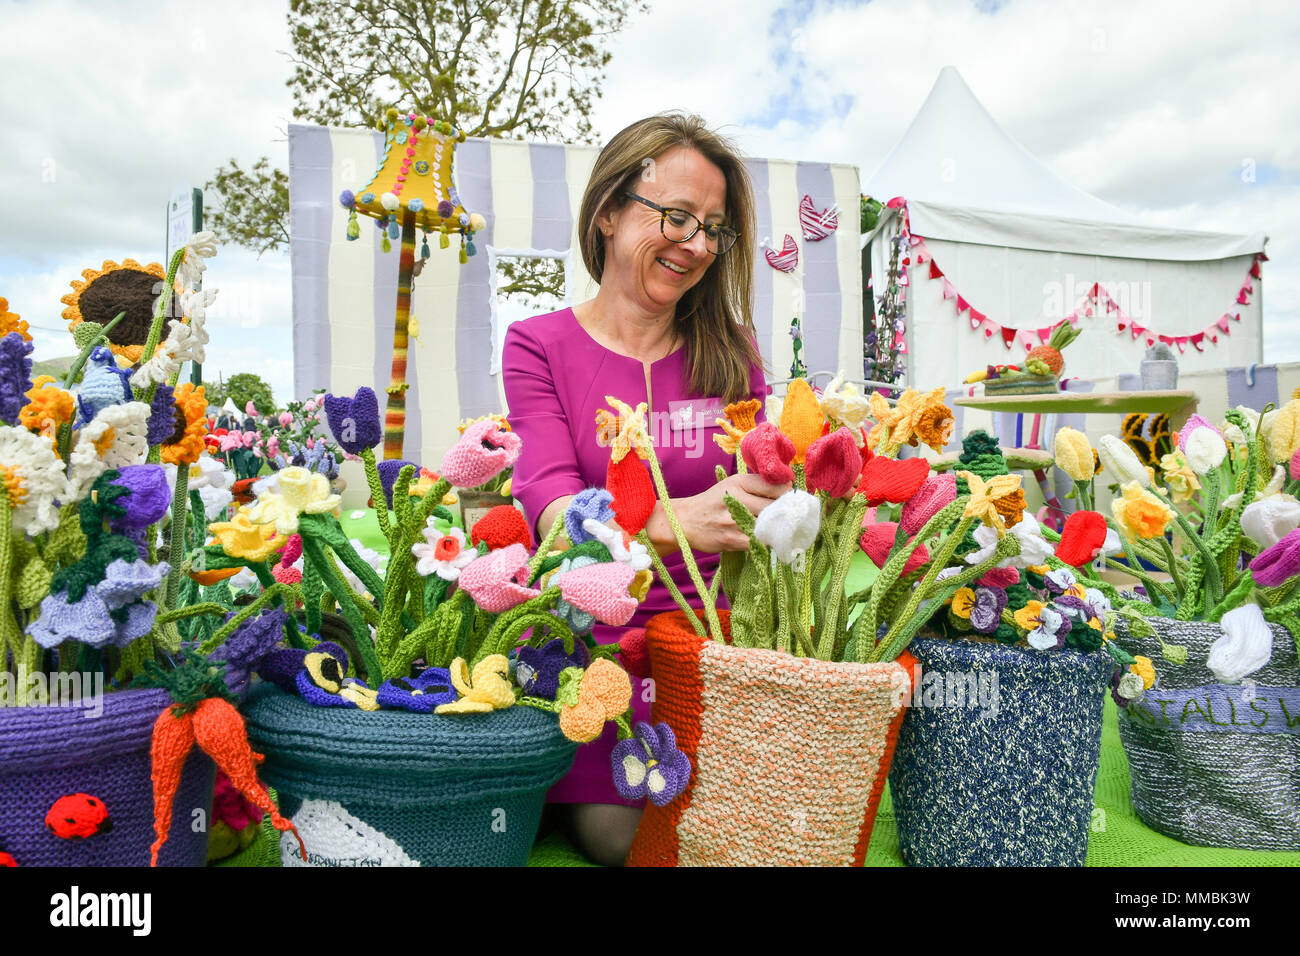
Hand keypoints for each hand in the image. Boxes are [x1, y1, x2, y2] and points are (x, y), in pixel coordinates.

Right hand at [649, 472, 791, 553]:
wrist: (684, 521)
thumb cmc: (714, 502)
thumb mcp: (732, 485)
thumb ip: (758, 485)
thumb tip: (789, 489)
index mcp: (739, 482)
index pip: (774, 486)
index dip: (788, 495)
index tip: (793, 501)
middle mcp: (736, 498)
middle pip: (774, 507)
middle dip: (787, 515)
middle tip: (794, 520)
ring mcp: (732, 520)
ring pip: (767, 526)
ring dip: (779, 531)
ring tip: (785, 532)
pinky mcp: (730, 539)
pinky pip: (757, 543)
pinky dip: (766, 544)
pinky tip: (770, 543)